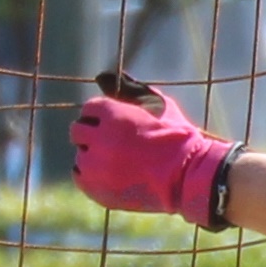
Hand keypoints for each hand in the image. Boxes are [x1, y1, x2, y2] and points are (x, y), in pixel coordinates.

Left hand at [70, 78, 235, 221]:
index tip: (111, 123)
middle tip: (109, 142)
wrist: (188, 175)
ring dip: (93, 156)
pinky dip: (91, 175)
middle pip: (77, 131)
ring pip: (80, 156)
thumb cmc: (176, 136)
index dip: (100, 115)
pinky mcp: (97, 189)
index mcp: (113, 114)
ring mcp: (96, 166)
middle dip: (91, 134)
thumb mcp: (158, 104)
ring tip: (116, 162)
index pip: (89, 109)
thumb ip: (130, 90)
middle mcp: (100, 139)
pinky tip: (109, 175)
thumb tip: (103, 77)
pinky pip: (80, 177)